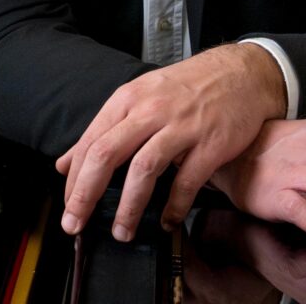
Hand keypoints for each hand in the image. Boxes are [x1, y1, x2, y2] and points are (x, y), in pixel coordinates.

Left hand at [56, 43, 285, 240]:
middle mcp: (151, 110)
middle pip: (107, 154)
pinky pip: (186, 181)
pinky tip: (167, 221)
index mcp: (129, 98)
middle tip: (75, 224)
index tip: (68, 208)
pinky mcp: (210, 143)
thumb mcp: (140, 97)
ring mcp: (181, 126)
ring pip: (143, 169)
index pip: (90, 142)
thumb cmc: (188, 87)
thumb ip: (104, 130)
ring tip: (121, 231)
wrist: (241, 73)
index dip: (74, 180)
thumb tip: (64, 163)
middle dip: (86, 195)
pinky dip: (174, 207)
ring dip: (128, 206)